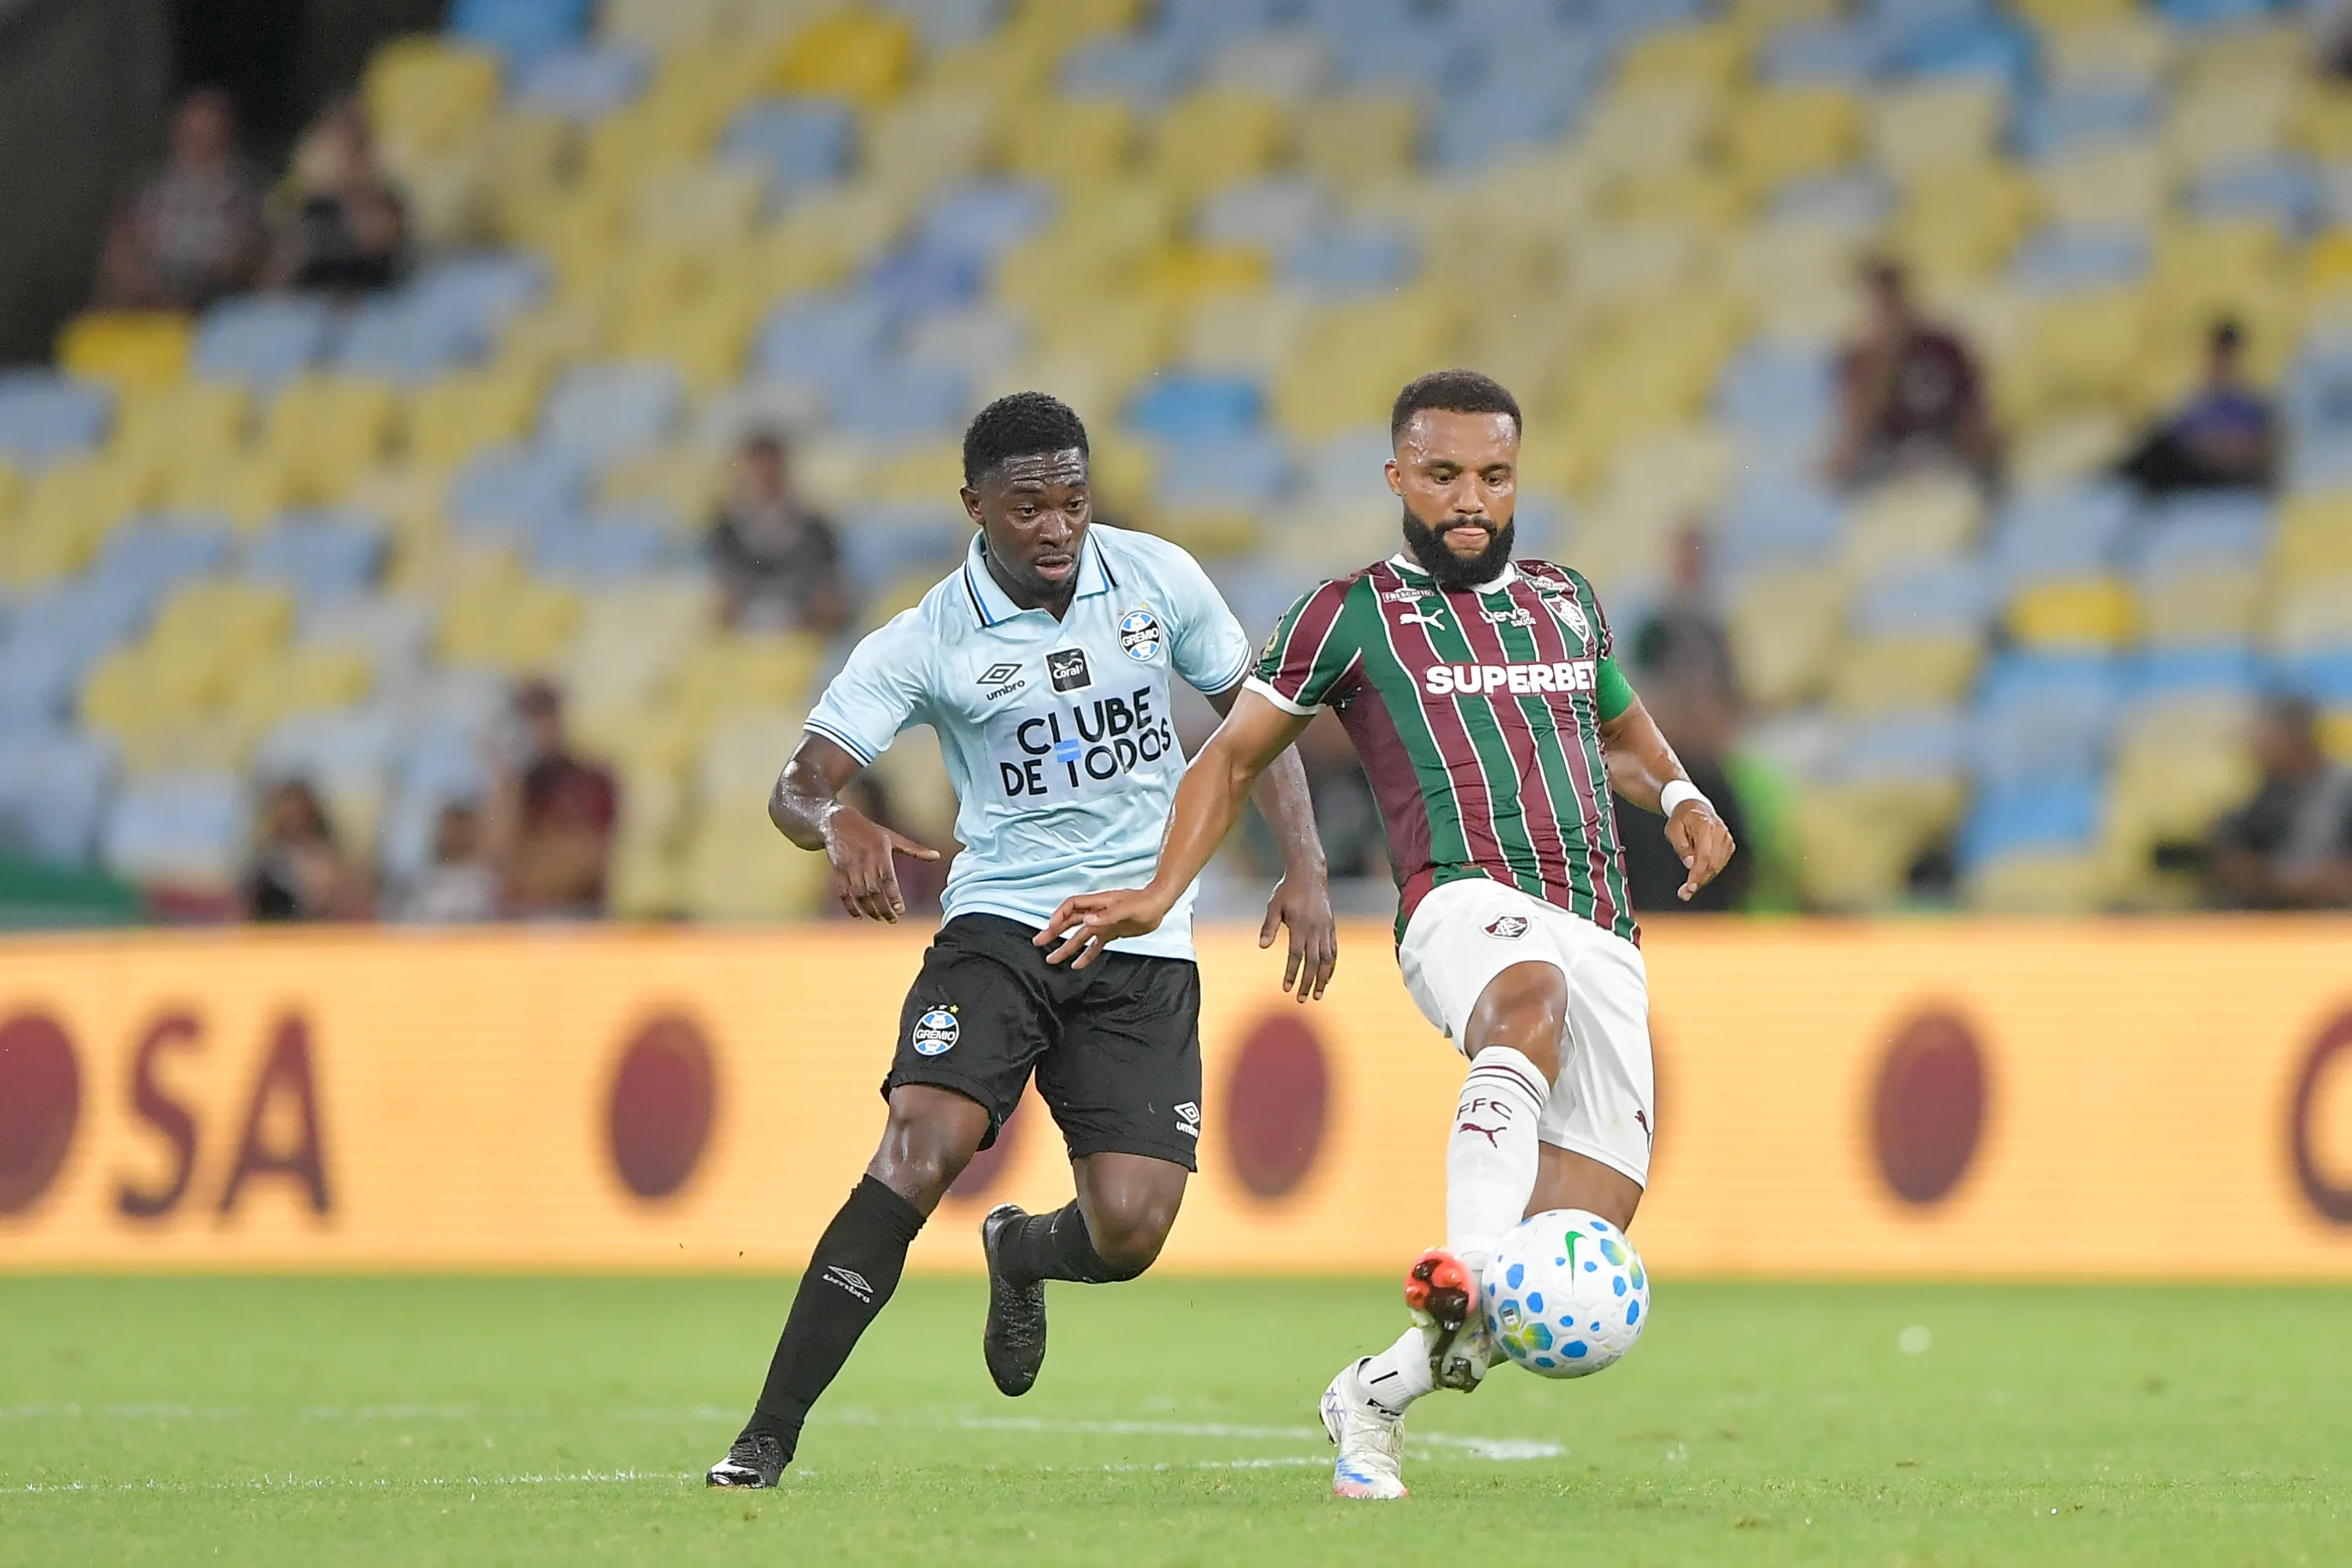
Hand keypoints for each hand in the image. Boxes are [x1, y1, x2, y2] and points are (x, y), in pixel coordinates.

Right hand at [822, 807, 940, 921]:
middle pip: (874, 890)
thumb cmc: (870, 832)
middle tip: (892, 920)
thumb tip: (937, 855)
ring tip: (879, 918)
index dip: (894, 896)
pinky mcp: (838, 871)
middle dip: (883, 908)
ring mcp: (849, 866)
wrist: (838, 822)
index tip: (901, 911)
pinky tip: (859, 915)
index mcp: (880, 851)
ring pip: (859, 894)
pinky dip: (850, 906)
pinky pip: (843, 893)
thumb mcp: (893, 838)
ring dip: (869, 909)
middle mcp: (864, 860)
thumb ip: (914, 849)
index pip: (888, 879)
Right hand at [1033, 887, 1174, 969]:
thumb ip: (1107, 915)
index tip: (1051, 927)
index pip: (1071, 906)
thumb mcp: (1127, 909)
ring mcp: (1103, 924)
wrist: (1159, 905)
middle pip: (1070, 922)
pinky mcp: (1111, 933)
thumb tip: (1087, 921)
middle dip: (1053, 932)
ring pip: (1079, 936)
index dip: (1059, 915)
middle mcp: (1097, 913)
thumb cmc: (1144, 903)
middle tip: (1037, 942)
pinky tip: (1077, 966)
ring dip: (1066, 947)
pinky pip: (1094, 945)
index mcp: (1098, 903)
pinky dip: (1085, 955)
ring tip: (1051, 959)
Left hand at [1259, 872, 1336, 1001]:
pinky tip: (1327, 977)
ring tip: (1317, 995)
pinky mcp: (1331, 927)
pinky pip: (1333, 950)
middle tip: (1302, 999)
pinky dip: (1331, 966)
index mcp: (1300, 926)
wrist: (1310, 874)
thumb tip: (1262, 946)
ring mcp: (1326, 929)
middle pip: (1313, 962)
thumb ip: (1269, 926)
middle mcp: (1315, 929)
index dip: (1292, 973)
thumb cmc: (1287, 890)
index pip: (1296, 955)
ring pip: (1326, 959)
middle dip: (1307, 982)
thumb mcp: (1274, 905)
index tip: (1287, 988)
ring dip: (1322, 979)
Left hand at [1665, 799, 1735, 902]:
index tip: (1690, 887)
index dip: (1697, 874)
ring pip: (1718, 867)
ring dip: (1704, 879)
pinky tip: (1697, 877)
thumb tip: (1690, 864)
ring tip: (1688, 889)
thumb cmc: (1681, 819)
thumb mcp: (1673, 830)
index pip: (1705, 855)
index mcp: (1706, 825)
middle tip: (1685, 893)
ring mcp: (1726, 838)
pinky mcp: (1729, 845)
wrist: (1694, 808)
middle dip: (1699, 881)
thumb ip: (1681, 846)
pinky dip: (1709, 873)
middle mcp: (1720, 831)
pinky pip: (1720, 864)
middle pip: (1713, 863)